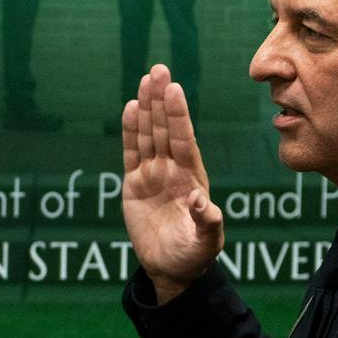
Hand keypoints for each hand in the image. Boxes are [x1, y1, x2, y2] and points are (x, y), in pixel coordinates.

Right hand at [121, 63, 223, 303]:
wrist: (172, 268)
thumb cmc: (194, 254)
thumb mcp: (207, 241)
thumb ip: (207, 222)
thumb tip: (202, 201)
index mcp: (192, 177)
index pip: (184, 140)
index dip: (178, 116)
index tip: (174, 90)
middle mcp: (173, 169)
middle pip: (165, 129)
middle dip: (162, 100)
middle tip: (158, 70)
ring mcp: (153, 174)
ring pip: (148, 135)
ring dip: (146, 108)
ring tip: (144, 80)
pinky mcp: (135, 184)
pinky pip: (131, 153)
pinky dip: (130, 132)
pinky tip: (129, 108)